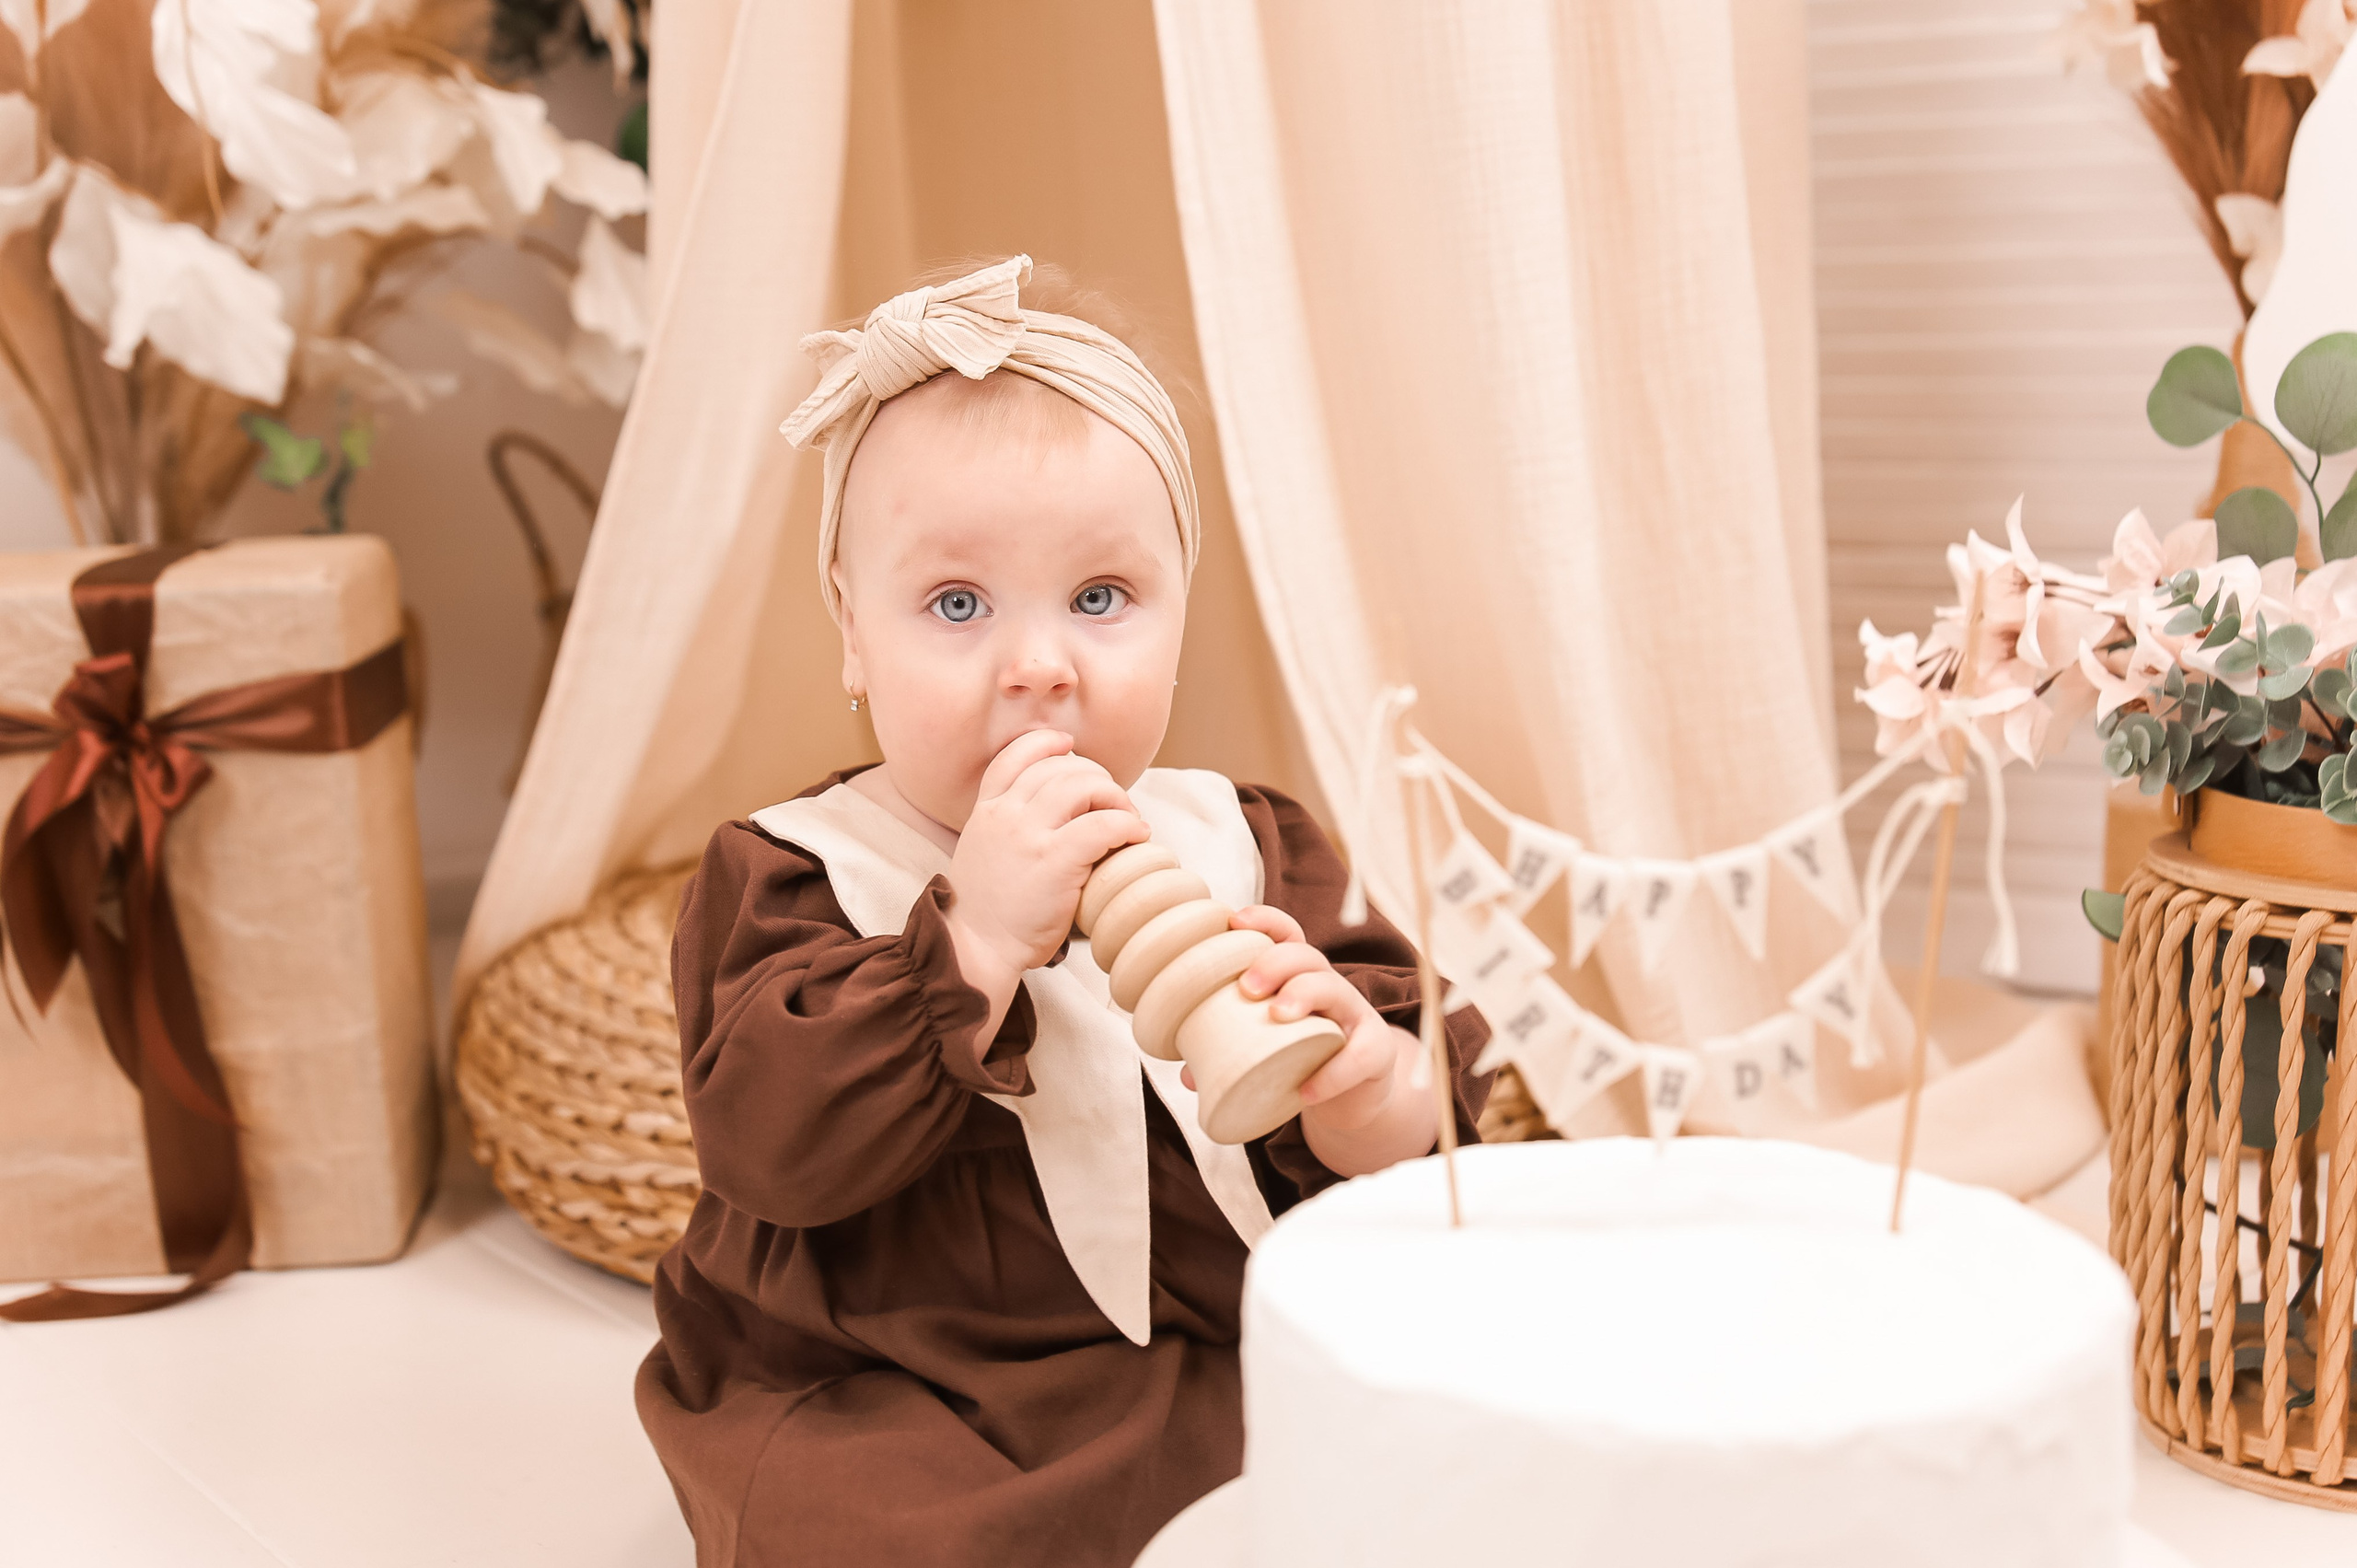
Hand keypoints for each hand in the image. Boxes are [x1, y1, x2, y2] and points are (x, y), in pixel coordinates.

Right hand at [944, 730, 1148, 989]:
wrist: (976, 947)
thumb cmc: (987, 911)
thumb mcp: (981, 852)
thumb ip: (1006, 827)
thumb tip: (1049, 817)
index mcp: (986, 811)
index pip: (1014, 755)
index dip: (1046, 743)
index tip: (1069, 747)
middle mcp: (1005, 814)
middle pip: (1060, 767)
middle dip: (1095, 776)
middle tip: (1113, 801)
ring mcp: (1029, 835)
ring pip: (1084, 786)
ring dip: (1116, 796)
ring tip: (1128, 817)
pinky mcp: (1055, 860)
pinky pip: (1104, 824)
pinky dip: (1128, 823)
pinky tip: (1137, 836)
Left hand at [1204, 905, 1415, 1133]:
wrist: (1353, 1101)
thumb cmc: (1301, 1062)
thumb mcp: (1265, 1053)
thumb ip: (1228, 1057)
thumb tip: (1184, 1074)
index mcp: (1297, 978)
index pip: (1287, 935)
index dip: (1264, 921)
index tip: (1234, 922)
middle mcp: (1328, 988)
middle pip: (1307, 956)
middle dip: (1276, 962)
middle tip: (1247, 987)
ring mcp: (1356, 1017)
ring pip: (1336, 989)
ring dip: (1304, 994)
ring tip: (1277, 1016)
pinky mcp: (1377, 1051)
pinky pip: (1362, 1053)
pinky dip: (1333, 1073)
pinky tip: (1306, 1090)